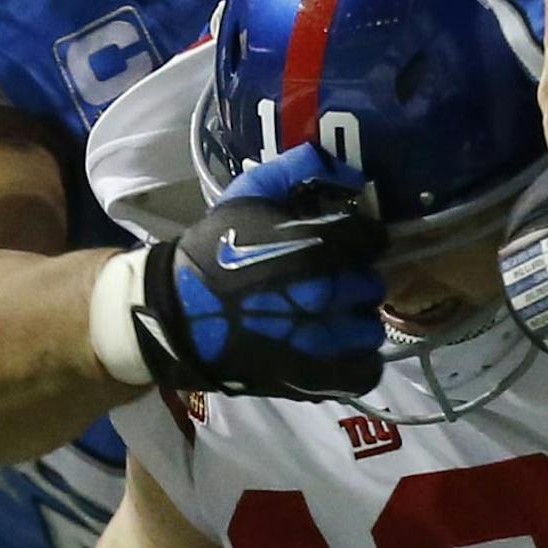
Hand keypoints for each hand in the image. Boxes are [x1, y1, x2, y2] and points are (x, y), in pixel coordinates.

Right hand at [130, 145, 389, 398]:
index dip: (361, 239)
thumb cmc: (213, 251)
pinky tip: (337, 350)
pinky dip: (358, 362)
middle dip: (355, 280)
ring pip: (370, 328)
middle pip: (371, 284)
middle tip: (332, 282)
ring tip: (332, 318)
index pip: (372, 239)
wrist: (175, 315)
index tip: (346, 244)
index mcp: (316, 246)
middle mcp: (328, 293)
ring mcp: (324, 341)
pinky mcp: (315, 378)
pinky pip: (364, 371)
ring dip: (356, 321)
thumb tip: (352, 173)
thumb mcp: (248, 193)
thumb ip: (300, 168)